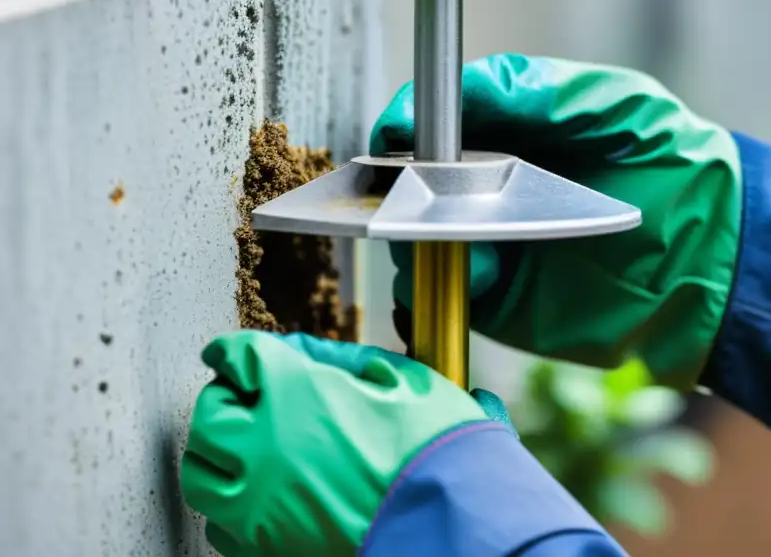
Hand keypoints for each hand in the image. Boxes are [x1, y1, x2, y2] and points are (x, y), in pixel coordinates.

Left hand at [180, 330, 512, 556]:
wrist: (453, 526)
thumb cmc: (436, 449)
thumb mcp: (403, 382)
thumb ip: (343, 360)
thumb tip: (299, 351)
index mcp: (296, 393)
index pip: (238, 356)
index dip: (232, 351)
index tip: (227, 354)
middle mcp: (264, 446)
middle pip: (207, 415)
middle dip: (221, 401)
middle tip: (239, 400)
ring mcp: (259, 504)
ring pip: (200, 475)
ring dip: (216, 455)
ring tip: (242, 450)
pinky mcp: (266, 549)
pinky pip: (221, 527)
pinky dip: (232, 508)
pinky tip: (260, 498)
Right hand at [371, 53, 742, 389]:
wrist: (713, 257)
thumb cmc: (673, 162)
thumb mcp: (613, 103)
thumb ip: (538, 90)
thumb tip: (461, 86)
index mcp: (509, 132)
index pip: (435, 122)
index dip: (408, 122)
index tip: (396, 128)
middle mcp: (488, 187)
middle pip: (410, 182)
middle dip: (399, 184)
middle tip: (409, 188)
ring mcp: (489, 244)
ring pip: (416, 238)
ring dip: (417, 236)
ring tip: (454, 235)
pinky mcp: (498, 301)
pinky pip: (444, 293)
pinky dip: (437, 285)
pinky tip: (472, 274)